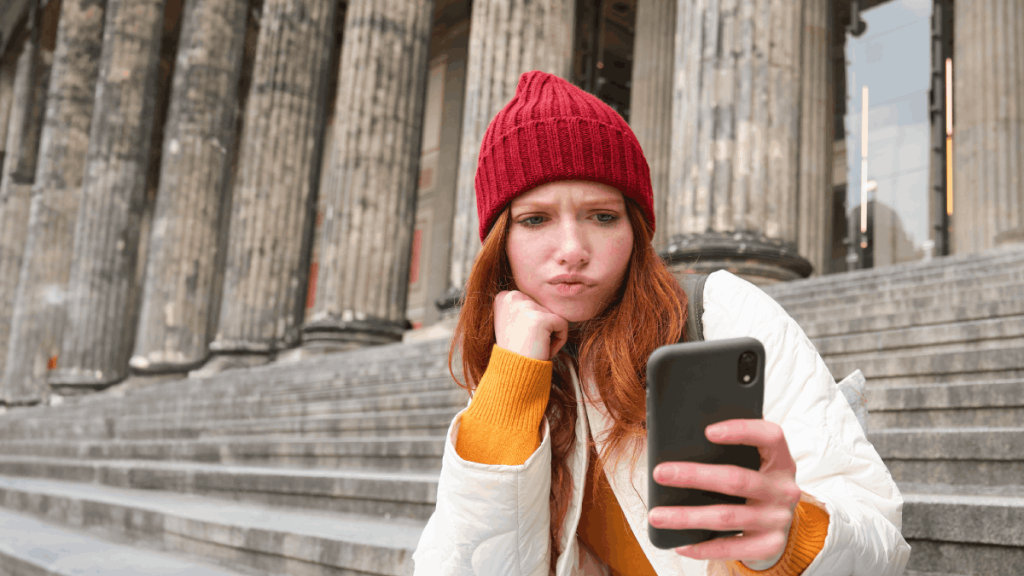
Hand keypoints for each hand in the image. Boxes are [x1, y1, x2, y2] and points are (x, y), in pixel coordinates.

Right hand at [493, 290, 568, 360]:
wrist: (513, 374)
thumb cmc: (516, 352)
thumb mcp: (513, 322)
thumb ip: (526, 308)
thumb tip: (545, 303)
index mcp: (504, 297)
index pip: (534, 301)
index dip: (533, 322)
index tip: (521, 337)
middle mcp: (512, 297)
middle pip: (545, 307)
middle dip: (543, 328)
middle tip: (528, 343)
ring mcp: (526, 307)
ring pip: (554, 316)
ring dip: (550, 335)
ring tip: (534, 346)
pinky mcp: (541, 318)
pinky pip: (563, 324)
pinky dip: (559, 341)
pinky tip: (543, 349)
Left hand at [647, 419, 800, 562]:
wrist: (777, 522)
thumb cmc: (753, 481)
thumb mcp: (752, 462)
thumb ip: (728, 451)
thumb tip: (678, 447)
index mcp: (780, 459)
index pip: (769, 436)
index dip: (741, 431)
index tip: (707, 431)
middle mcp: (783, 489)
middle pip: (736, 480)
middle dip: (694, 476)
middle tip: (660, 473)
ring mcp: (778, 519)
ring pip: (727, 517)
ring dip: (687, 517)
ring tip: (657, 515)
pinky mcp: (770, 545)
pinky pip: (731, 547)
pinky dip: (702, 547)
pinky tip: (680, 543)